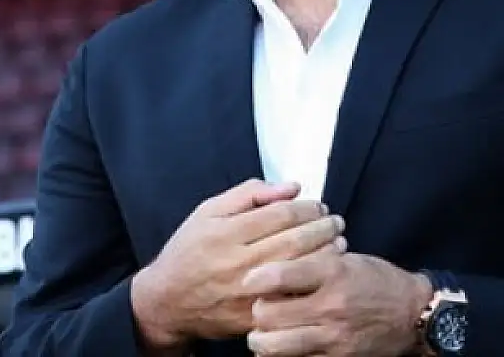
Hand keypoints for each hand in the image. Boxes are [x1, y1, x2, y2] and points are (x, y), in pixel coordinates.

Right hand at [130, 179, 347, 348]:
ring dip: (325, 253)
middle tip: (336, 221)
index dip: (306, 207)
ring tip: (337, 242)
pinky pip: (290, 298)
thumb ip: (249, 194)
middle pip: (294, 241)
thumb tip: (291, 187)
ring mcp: (245, 292)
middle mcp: (236, 262)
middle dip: (323, 227)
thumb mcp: (207, 212)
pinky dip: (311, 284)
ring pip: (297, 270)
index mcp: (225, 233)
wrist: (165, 302)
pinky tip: (323, 272)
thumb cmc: (188, 252)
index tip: (318, 205)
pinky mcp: (252, 316)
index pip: (280, 214)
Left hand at [242, 251, 433, 356]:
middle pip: (268, 314)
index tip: (248, 280)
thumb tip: (272, 266)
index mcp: (332, 273)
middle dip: (257, 312)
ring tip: (264, 333)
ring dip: (262, 339)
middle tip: (260, 308)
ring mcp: (333, 336)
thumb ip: (311, 262)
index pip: (279, 275)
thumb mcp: (346, 259)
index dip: (256, 278)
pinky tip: (286, 346)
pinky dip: (284, 355)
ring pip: (274, 345)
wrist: (412, 315)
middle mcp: (330, 305)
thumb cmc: (376, 281)